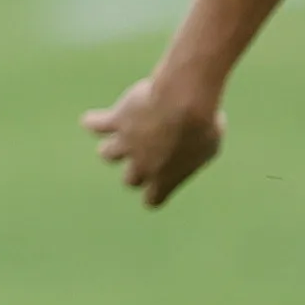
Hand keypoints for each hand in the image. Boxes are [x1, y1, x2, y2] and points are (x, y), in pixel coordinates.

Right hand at [82, 72, 225, 206]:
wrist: (185, 103)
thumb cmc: (205, 123)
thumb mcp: (211, 144)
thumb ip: (195, 152)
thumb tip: (189, 144)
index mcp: (165, 179)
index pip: (152, 200)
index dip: (155, 190)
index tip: (162, 179)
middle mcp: (142, 166)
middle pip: (129, 179)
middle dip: (137, 167)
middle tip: (150, 151)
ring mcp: (126, 144)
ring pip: (106, 154)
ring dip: (114, 145)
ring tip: (123, 133)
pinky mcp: (116, 121)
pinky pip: (94, 125)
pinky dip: (93, 122)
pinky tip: (95, 119)